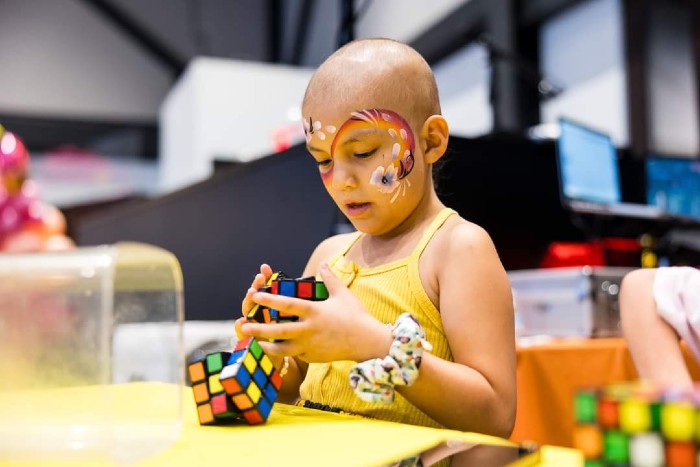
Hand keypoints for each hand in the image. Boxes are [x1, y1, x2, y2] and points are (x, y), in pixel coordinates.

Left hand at [240, 263, 391, 362]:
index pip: (288, 305)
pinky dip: (283, 353)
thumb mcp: (343, 294)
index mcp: (315, 312)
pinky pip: (295, 355)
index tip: (256, 295)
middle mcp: (310, 330)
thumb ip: (330, 278)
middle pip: (279, 330)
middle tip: (243, 324)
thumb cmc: (355, 315)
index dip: (270, 300)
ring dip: (267, 345)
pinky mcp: (313, 356)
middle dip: (260, 328)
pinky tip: (272, 351)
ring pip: (283, 348)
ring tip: (253, 342)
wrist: (366, 341)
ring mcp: (311, 345)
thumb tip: (322, 262)